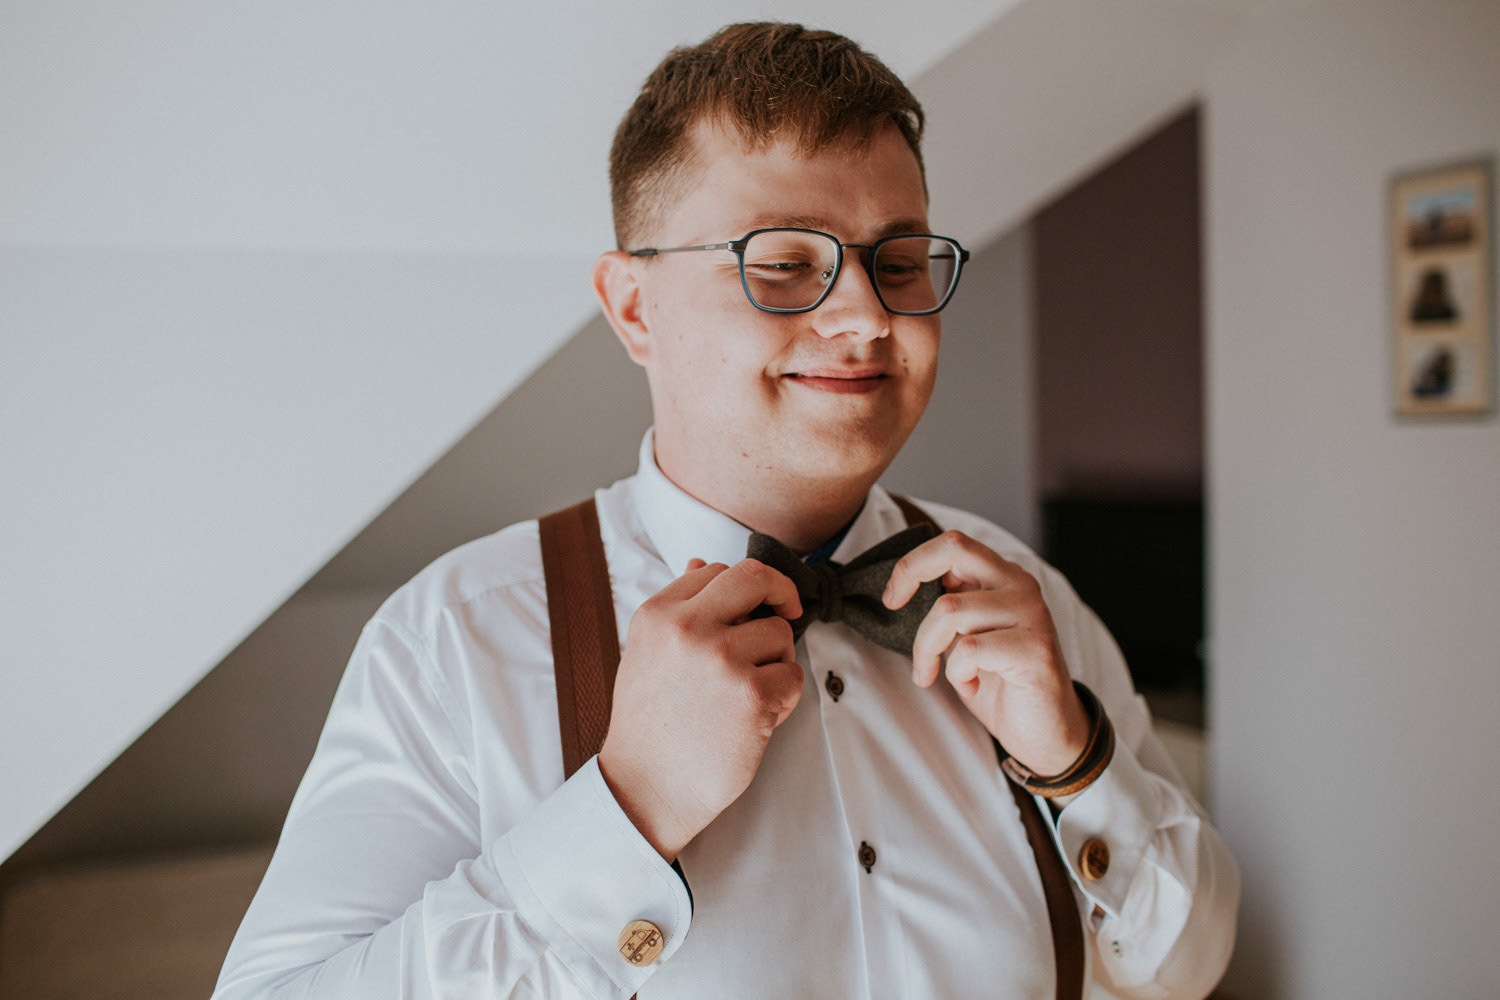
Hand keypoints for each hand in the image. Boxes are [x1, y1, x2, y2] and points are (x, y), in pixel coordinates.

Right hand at [598, 558, 804, 860]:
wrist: (646, 788)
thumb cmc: (649, 724)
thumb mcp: (646, 654)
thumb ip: (677, 609)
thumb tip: (702, 562)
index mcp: (658, 614)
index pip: (716, 569)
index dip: (741, 589)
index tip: (751, 608)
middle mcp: (688, 629)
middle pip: (755, 577)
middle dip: (780, 590)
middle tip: (789, 608)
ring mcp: (722, 660)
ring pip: (780, 632)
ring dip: (777, 661)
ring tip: (750, 693)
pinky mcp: (752, 696)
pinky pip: (793, 675)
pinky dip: (784, 697)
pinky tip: (759, 718)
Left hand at [883, 531, 1089, 777]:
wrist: (1045, 732)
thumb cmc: (1000, 684)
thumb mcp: (965, 636)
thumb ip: (949, 607)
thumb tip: (906, 586)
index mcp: (1004, 577)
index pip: (954, 543)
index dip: (912, 563)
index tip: (892, 598)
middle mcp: (1021, 586)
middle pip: (955, 548)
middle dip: (911, 573)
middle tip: (894, 607)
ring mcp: (1032, 614)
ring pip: (950, 609)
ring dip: (927, 648)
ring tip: (933, 673)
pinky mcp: (1035, 648)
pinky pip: (969, 650)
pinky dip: (955, 673)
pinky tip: (970, 687)